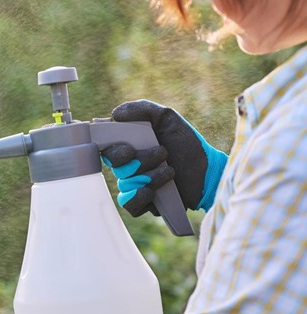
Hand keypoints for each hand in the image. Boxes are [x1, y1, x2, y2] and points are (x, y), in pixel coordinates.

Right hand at [101, 100, 227, 215]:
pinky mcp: (143, 204)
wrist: (207, 170)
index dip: (114, 151)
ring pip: (126, 185)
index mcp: (129, 147)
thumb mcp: (166, 118)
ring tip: (170, 171)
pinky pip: (129, 205)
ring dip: (150, 177)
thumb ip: (142, 109)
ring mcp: (134, 186)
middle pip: (117, 168)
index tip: (129, 149)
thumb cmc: (186, 143)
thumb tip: (115, 114)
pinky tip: (152, 192)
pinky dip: (138, 198)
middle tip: (162, 153)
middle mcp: (128, 167)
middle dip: (140, 161)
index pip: (107, 150)